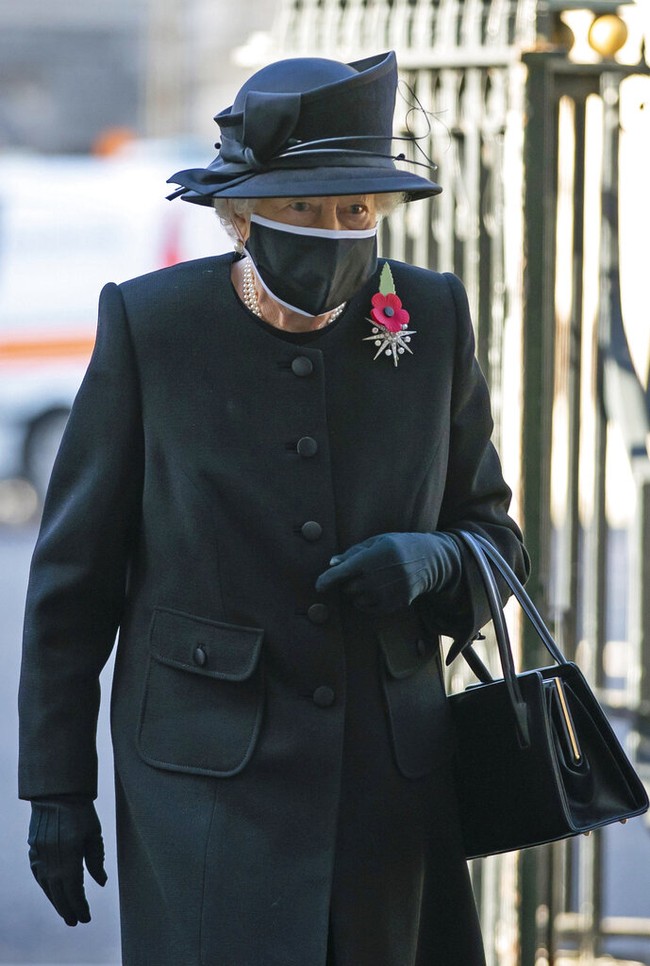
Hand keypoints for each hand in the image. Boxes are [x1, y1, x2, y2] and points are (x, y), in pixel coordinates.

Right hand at [28, 797, 106, 925]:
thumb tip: (101, 882)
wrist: (56, 793)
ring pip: (47, 887)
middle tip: (76, 922)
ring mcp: (40, 856)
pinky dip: (45, 887)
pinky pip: (38, 875)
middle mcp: (52, 861)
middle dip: (68, 909)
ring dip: (56, 901)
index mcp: (69, 858)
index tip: (86, 918)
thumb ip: (96, 860)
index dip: (80, 906)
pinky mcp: (33, 850)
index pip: (75, 890)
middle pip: (59, 893)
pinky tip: (51, 891)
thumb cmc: (81, 811)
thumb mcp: (94, 834)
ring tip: (65, 912)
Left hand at [315, 531, 461, 613]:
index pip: (342, 572)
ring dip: (356, 593)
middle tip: (361, 573)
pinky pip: (368, 608)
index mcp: (371, 558)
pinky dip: (366, 602)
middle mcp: (377, 578)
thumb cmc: (398, 546)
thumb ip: (353, 553)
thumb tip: (332, 564)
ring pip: (356, 600)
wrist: (429, 560)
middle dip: (348, 582)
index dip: (327, 580)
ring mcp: (386, 593)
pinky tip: (376, 590)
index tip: (318, 586)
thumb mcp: (377, 542)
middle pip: (347, 588)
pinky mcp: (393, 604)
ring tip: (371, 580)